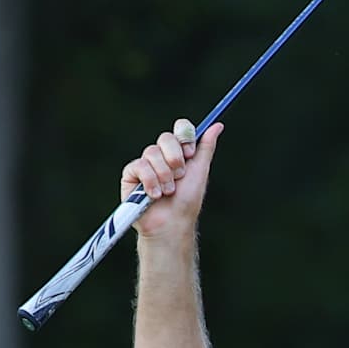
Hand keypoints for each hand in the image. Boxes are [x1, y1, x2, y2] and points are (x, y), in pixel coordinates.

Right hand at [124, 118, 223, 237]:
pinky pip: (139, 166)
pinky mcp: (131, 175)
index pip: (180, 129)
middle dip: (175, 158)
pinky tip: (154, 195)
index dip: (184, 136)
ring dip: (164, 175)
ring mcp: (145, 164)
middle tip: (180, 176)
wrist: (172, 222)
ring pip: (152, 152)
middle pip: (165, 137)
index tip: (190, 152)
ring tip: (168, 192)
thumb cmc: (187, 201)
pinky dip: (150, 181)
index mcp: (179, 152)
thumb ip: (206, 146)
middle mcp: (161, 156)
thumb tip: (217, 125)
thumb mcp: (200, 170)